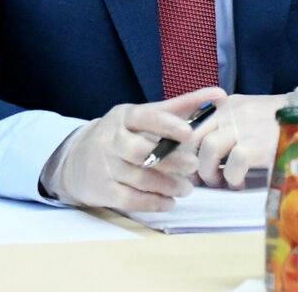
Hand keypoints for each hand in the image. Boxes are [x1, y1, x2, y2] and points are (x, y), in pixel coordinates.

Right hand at [40, 87, 226, 210]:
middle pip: (141, 151)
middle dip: (170, 160)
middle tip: (194, 165)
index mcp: (124, 117)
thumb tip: (219, 95)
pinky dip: (153, 202)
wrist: (77, 158)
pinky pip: (129, 199)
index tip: (189, 132)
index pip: (145, 117)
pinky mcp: (102, 190)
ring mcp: (105, 165)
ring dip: (167, 185)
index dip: (166, 125)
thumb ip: (181, 107)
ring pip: (138, 178)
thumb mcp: (145, 116)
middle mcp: (111, 139)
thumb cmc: (123, 134)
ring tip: (187, 188)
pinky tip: (169, 202)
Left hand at [192, 93, 286, 188]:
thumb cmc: (279, 122)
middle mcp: (230, 113)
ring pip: (208, 151)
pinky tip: (239, 184)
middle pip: (194, 138)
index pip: (193, 124)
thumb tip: (204, 151)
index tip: (186, 164)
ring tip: (221, 183)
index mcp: (227, 105)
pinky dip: (232, 180)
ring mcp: (243, 128)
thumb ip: (227, 125)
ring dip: (210, 173)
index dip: (185, 147)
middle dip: (191, 161)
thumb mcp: (249, 114)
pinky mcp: (255, 146)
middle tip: (198, 179)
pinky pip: (232, 167)